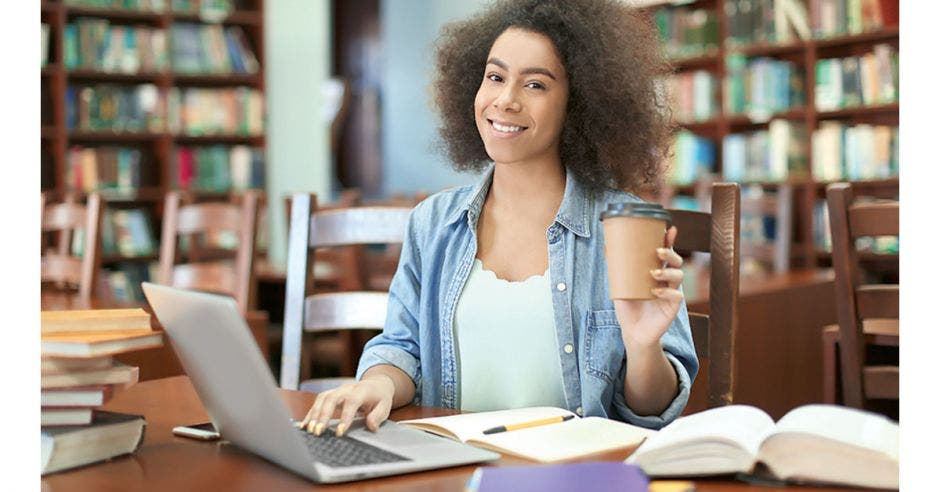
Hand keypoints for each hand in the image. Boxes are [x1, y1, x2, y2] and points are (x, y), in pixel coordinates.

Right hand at [300, 374, 394, 435]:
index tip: (339, 432)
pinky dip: (310, 413)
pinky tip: (305, 425)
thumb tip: (371, 426)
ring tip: (310, 430)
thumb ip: (378, 416)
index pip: (351, 402)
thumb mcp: (385, 406)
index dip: (345, 416)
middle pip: (331, 398)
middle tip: (318, 432)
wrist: (376, 384)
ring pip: (322, 399)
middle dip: (323, 415)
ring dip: (314, 415)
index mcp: (362, 390)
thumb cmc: (380, 397)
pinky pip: (318, 402)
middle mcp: (347, 388)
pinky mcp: (330, 394)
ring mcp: (337, 390)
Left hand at [613, 226, 683, 349]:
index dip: (670, 241)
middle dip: (670, 254)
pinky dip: (667, 293)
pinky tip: (656, 293)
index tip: (670, 230)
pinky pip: (676, 296)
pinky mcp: (673, 308)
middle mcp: (667, 281)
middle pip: (676, 262)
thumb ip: (617, 270)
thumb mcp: (620, 286)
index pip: (666, 254)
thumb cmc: (628, 307)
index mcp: (657, 272)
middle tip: (658, 251)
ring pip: (679, 276)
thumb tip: (607, 247)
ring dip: (668, 272)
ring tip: (653, 273)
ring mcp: (672, 293)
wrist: (633, 332)